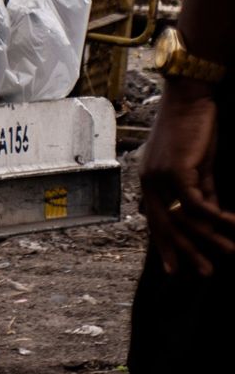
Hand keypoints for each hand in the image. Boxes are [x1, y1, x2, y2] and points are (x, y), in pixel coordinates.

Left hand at [144, 85, 234, 275]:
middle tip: (202, 273)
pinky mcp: (176, 171)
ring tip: (229, 254)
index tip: (173, 269)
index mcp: (148, 181)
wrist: (190, 100)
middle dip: (183, 252)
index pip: (154, 221)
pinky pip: (197, 204)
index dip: (164, 245)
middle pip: (164, 226)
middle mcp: (147, 181)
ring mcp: (159, 177)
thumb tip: (208, 217)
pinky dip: (217, 217)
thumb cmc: (193, 130)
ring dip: (209, 238)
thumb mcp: (197, 167)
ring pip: (183, 219)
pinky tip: (234, 224)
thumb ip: (200, 191)